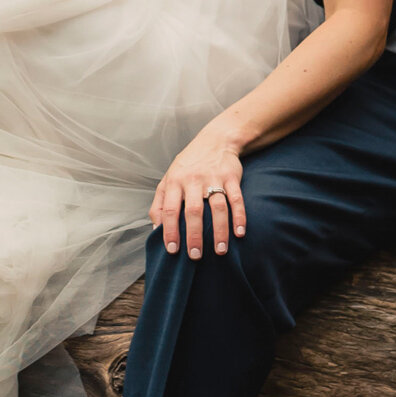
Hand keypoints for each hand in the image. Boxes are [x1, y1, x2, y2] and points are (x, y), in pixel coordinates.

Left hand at [150, 125, 246, 258]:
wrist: (216, 140)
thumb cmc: (188, 165)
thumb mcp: (168, 179)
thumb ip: (159, 204)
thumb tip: (155, 230)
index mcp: (175, 182)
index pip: (170, 209)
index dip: (170, 231)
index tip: (172, 250)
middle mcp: (193, 180)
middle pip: (193, 211)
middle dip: (194, 236)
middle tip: (195, 256)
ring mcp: (214, 178)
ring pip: (218, 207)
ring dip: (219, 231)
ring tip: (220, 251)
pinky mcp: (231, 177)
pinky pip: (237, 199)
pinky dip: (239, 217)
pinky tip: (240, 233)